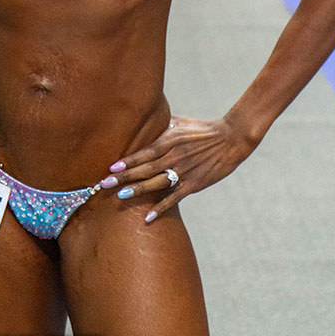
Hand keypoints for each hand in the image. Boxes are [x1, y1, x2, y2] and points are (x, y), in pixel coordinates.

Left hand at [101, 115, 257, 222]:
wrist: (230, 139)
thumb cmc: (202, 129)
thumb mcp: (180, 122)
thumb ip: (161, 124)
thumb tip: (144, 118)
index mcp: (168, 140)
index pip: (143, 153)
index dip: (127, 161)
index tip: (111, 168)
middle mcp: (173, 156)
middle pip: (144, 169)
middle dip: (124, 177)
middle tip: (104, 184)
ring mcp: (183, 171)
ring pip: (156, 183)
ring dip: (138, 191)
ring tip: (121, 197)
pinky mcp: (194, 184)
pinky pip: (174, 197)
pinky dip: (161, 208)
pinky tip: (148, 217)